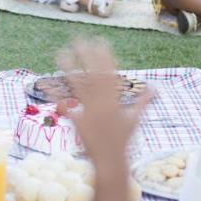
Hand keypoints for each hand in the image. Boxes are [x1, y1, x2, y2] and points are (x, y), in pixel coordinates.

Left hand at [56, 38, 151, 170]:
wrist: (111, 161)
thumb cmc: (123, 141)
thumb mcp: (134, 119)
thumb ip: (142, 101)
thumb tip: (155, 88)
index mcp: (115, 101)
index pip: (110, 74)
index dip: (104, 57)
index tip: (100, 41)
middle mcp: (103, 103)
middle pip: (93, 74)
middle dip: (86, 55)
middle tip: (78, 38)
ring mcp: (90, 112)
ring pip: (78, 85)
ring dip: (69, 68)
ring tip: (60, 52)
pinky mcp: (78, 121)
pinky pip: (65, 105)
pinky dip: (56, 95)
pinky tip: (46, 84)